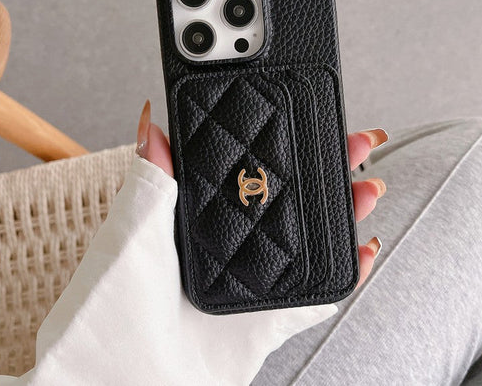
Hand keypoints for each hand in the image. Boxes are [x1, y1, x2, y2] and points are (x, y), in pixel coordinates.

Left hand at [135, 100, 386, 384]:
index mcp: (199, 217)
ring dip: (344, 214)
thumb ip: (151, 176)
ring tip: (367, 190)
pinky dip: (345, 275)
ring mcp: (252, 282)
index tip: (308, 123)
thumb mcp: (133, 228)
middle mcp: (230, 245)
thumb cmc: (114, 304)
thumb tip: (151, 121)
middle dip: (327, 172)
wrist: (123, 380)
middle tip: (354, 147)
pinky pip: (315, 297)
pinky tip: (363, 250)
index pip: (252, 170)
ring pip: (311, 241)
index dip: (284, 147)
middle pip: (291, 201)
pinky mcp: (266, 320)